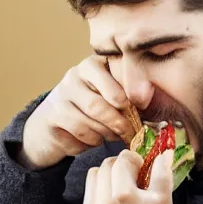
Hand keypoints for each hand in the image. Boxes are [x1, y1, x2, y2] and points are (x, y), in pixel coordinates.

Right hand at [18, 56, 135, 169]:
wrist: (53, 124)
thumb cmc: (91, 110)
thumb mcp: (109, 96)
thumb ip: (126, 95)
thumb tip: (148, 102)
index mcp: (94, 63)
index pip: (119, 73)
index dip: (134, 92)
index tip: (143, 106)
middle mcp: (76, 74)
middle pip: (109, 100)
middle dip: (123, 120)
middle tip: (133, 132)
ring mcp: (62, 93)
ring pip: (95, 117)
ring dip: (109, 132)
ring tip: (114, 135)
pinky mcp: (54, 114)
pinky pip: (82, 131)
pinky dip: (93, 140)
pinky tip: (95, 138)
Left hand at [82, 149, 176, 203]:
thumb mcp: (165, 197)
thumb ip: (162, 170)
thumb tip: (164, 150)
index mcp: (124, 196)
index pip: (122, 159)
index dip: (134, 160)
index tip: (141, 168)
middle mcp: (103, 202)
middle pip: (107, 164)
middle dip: (121, 166)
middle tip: (133, 176)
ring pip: (94, 173)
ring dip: (108, 174)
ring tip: (121, 185)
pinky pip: (89, 189)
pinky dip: (100, 187)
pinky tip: (112, 196)